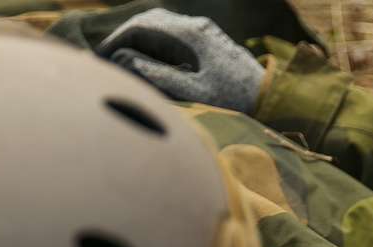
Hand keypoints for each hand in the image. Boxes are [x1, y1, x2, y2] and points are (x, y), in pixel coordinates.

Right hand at [97, 10, 264, 113]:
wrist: (272, 97)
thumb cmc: (235, 101)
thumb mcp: (194, 93)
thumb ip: (157, 76)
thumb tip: (124, 60)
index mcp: (191, 35)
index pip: (142, 27)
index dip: (116, 40)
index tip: (99, 58)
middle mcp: (196, 26)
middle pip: (149, 21)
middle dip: (123, 37)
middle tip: (105, 58)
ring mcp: (203, 32)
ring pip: (161, 25)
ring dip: (138, 39)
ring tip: (121, 60)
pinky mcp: (208, 41)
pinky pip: (174, 35)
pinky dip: (154, 44)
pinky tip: (146, 61)